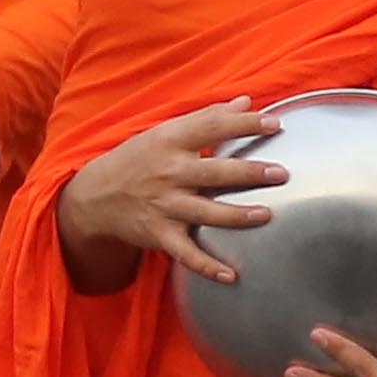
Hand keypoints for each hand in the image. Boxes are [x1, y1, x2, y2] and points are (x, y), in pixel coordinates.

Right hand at [52, 99, 284, 287]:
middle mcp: (169, 172)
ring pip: (205, 212)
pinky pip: (186, 254)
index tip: (274, 124)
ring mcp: (165, 205)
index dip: (244, 124)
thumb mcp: (167, 131)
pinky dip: (207, 267)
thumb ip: (209, 118)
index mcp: (171, 141)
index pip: (212, 128)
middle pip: (213, 172)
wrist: (96, 195)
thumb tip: (246, 101)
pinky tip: (232, 276)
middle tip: (281, 173)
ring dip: (236, 215)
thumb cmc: (140, 158)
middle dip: (248, 173)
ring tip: (265, 214)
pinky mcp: (159, 234)